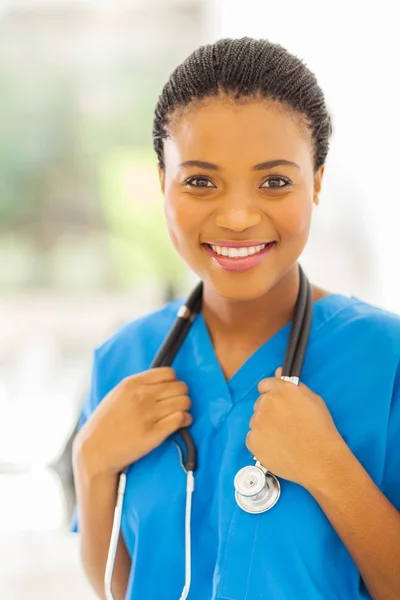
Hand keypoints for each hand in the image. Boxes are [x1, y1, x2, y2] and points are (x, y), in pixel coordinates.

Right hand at [73, 367, 191, 477]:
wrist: (94, 451)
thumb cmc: (104, 425)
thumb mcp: (117, 395)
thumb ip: (137, 386)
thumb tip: (160, 383)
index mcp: (132, 384)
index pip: (169, 373)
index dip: (173, 382)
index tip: (170, 390)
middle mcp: (142, 396)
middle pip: (180, 386)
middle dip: (181, 395)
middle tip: (177, 403)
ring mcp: (149, 414)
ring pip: (184, 402)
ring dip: (185, 408)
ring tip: (180, 414)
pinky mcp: (155, 433)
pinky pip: (182, 419)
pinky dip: (186, 420)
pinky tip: (182, 424)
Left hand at [246, 368, 343, 489]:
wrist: (320, 460)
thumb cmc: (321, 431)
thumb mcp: (314, 401)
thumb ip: (293, 385)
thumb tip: (278, 372)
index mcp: (282, 390)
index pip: (264, 385)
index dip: (271, 394)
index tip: (277, 404)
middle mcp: (267, 402)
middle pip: (260, 404)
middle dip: (269, 412)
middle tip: (285, 426)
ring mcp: (258, 421)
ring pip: (256, 421)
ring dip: (265, 428)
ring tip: (284, 439)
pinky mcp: (253, 440)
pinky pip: (253, 438)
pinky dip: (262, 443)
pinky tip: (277, 448)